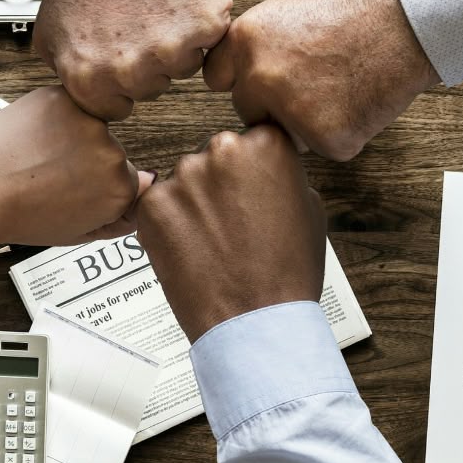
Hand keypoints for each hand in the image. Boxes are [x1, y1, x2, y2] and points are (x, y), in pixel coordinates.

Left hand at [0, 86, 153, 247]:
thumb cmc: (18, 216)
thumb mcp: (75, 232)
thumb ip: (118, 216)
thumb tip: (144, 188)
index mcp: (119, 189)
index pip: (126, 180)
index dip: (95, 187)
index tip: (73, 192)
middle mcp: (112, 153)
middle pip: (110, 150)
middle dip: (85, 159)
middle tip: (49, 176)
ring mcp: (87, 122)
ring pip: (89, 126)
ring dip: (70, 135)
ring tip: (36, 157)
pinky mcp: (62, 98)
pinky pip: (68, 105)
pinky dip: (53, 117)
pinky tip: (31, 138)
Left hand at [36, 0, 232, 120]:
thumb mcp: (49, 30)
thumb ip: (67, 73)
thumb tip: (84, 94)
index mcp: (90, 80)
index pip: (116, 109)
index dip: (118, 82)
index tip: (119, 55)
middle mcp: (131, 71)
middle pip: (152, 88)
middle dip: (146, 60)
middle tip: (136, 18)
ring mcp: (172, 49)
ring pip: (184, 66)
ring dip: (176, 41)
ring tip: (155, 3)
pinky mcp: (206, 23)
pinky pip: (211, 39)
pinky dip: (199, 18)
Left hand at [127, 126, 325, 342]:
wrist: (255, 322)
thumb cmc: (287, 272)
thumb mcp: (310, 209)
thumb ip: (283, 176)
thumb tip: (264, 169)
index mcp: (265, 144)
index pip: (252, 140)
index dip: (251, 170)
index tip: (252, 191)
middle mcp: (222, 149)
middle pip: (215, 156)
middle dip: (219, 183)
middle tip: (232, 223)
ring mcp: (183, 176)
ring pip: (185, 181)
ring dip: (193, 203)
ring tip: (211, 242)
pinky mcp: (152, 204)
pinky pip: (157, 204)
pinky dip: (168, 224)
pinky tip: (189, 250)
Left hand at [204, 0, 439, 160]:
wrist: (403, 22)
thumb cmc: (351, 13)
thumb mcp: (283, 14)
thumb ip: (254, 48)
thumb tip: (237, 75)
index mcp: (244, 42)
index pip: (216, 79)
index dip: (241, 80)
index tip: (256, 81)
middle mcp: (260, 77)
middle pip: (248, 110)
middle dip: (273, 104)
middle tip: (312, 83)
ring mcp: (291, 110)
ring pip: (285, 133)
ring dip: (305, 122)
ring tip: (338, 86)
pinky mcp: (325, 137)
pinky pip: (324, 146)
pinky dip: (342, 132)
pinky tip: (357, 100)